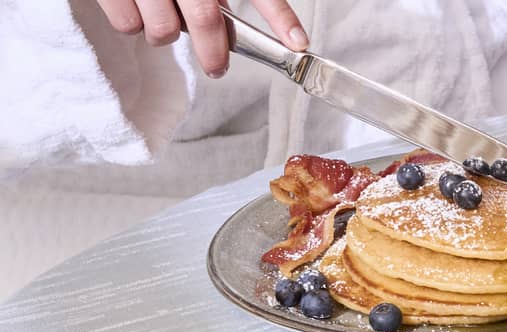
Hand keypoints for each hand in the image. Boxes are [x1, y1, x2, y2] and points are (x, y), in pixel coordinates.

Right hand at [97, 0, 308, 77]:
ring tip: (165, 21)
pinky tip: (136, 8)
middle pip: (205, 20)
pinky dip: (133, 24)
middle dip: (215, 53)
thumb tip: (246, 25)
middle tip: (218, 68)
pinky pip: (127, 25)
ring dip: (166, 35)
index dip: (280, 16)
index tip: (298, 44)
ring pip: (162, 31)